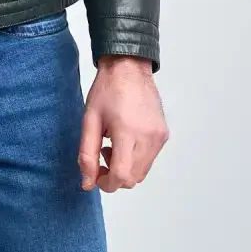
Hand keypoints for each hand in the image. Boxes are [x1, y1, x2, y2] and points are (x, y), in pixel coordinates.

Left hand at [78, 56, 168, 191]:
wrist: (129, 67)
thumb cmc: (107, 89)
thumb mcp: (89, 120)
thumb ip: (87, 154)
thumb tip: (87, 182)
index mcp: (128, 132)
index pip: (122, 176)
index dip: (106, 184)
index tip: (95, 176)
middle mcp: (149, 138)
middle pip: (133, 179)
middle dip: (114, 176)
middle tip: (101, 156)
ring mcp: (159, 137)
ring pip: (142, 172)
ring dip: (125, 168)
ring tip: (112, 145)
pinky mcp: (164, 135)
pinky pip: (150, 159)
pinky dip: (136, 159)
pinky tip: (125, 140)